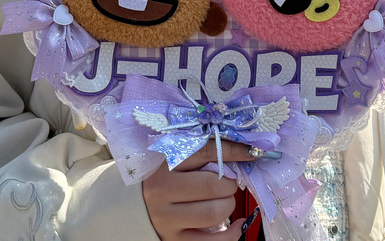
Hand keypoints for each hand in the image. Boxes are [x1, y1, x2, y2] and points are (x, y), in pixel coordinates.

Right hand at [142, 141, 257, 240]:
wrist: (133, 206)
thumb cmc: (158, 178)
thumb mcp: (171, 159)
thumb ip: (200, 154)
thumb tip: (242, 152)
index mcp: (162, 163)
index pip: (206, 152)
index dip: (234, 151)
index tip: (251, 152)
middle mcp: (161, 191)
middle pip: (213, 185)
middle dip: (229, 184)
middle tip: (227, 183)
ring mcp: (166, 218)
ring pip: (215, 213)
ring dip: (228, 205)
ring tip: (223, 201)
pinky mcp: (173, 240)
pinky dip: (232, 234)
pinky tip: (236, 224)